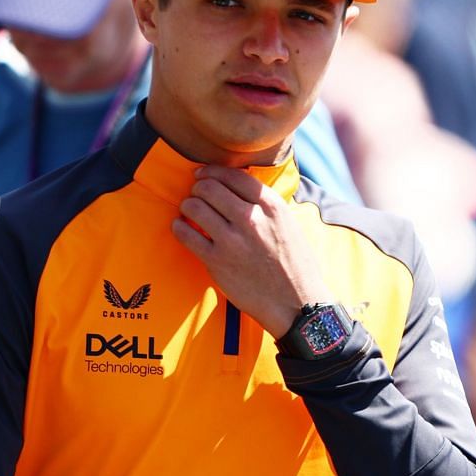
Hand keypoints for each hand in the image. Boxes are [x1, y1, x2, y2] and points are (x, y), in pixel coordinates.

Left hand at [171, 165, 332, 335]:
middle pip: (209, 187)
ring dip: (188, 205)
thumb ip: (267, 206)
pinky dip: (179, 227)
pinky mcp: (216, 261)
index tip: (203, 173)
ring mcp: (232, 240)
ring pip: (194, 206)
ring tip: (189, 210)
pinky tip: (182, 227)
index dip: (213, 171)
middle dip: (198, 187)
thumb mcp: (290, 226)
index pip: (234, 176)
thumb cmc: (296, 266)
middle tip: (196, 194)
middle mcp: (251, 219)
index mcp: (272, 207)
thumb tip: (240, 187)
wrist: (296, 305)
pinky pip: (185, 234)